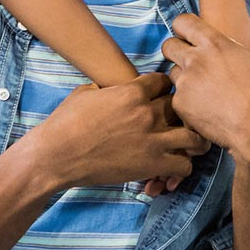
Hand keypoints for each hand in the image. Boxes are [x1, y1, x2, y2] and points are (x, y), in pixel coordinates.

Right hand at [36, 72, 208, 189]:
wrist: (55, 156)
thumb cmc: (65, 123)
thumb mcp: (87, 92)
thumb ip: (111, 88)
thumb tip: (117, 88)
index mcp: (132, 92)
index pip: (164, 82)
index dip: (164, 89)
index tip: (160, 97)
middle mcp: (148, 113)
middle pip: (181, 107)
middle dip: (180, 114)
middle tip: (177, 122)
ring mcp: (153, 140)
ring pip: (193, 136)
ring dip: (193, 140)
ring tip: (189, 145)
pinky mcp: (152, 164)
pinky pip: (185, 165)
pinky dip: (183, 167)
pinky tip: (173, 166)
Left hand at [163, 14, 249, 163]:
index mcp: (215, 44)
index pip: (183, 22)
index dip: (184, 27)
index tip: (190, 35)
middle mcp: (194, 60)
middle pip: (168, 45)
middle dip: (176, 50)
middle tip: (190, 61)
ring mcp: (185, 83)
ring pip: (172, 73)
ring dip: (183, 78)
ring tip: (203, 90)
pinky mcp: (180, 105)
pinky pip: (177, 98)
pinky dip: (188, 103)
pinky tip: (205, 109)